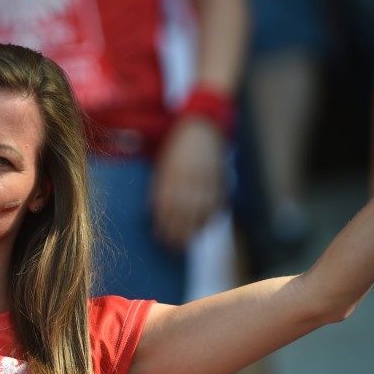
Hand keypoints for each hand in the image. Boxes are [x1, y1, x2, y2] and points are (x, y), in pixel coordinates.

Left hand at [151, 118, 226, 249]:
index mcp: (171, 177)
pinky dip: (212, 218)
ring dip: (195, 231)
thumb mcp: (163, 165)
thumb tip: (153, 210)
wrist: (201, 126)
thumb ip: (160, 187)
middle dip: (178, 234)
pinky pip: (218, 205)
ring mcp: (207, 182)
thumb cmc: (177, 147)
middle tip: (173, 247)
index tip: (160, 238)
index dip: (163, 226)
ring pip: (202, 214)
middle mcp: (189, 182)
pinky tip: (206, 227)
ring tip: (189, 242)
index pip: (166, 209)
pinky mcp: (220, 181)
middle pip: (184, 216)